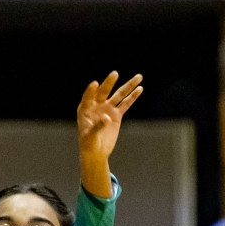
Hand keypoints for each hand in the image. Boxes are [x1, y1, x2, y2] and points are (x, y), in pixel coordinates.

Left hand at [77, 72, 142, 196]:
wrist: (96, 152)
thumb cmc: (88, 144)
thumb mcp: (90, 137)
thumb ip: (97, 126)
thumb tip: (106, 117)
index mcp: (85, 109)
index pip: (88, 96)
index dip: (91, 90)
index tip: (95, 84)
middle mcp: (96, 105)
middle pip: (104, 91)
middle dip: (109, 82)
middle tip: (115, 73)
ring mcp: (107, 108)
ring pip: (119, 95)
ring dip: (128, 86)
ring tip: (139, 76)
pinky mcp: (116, 115)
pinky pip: (125, 104)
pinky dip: (133, 97)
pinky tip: (140, 89)